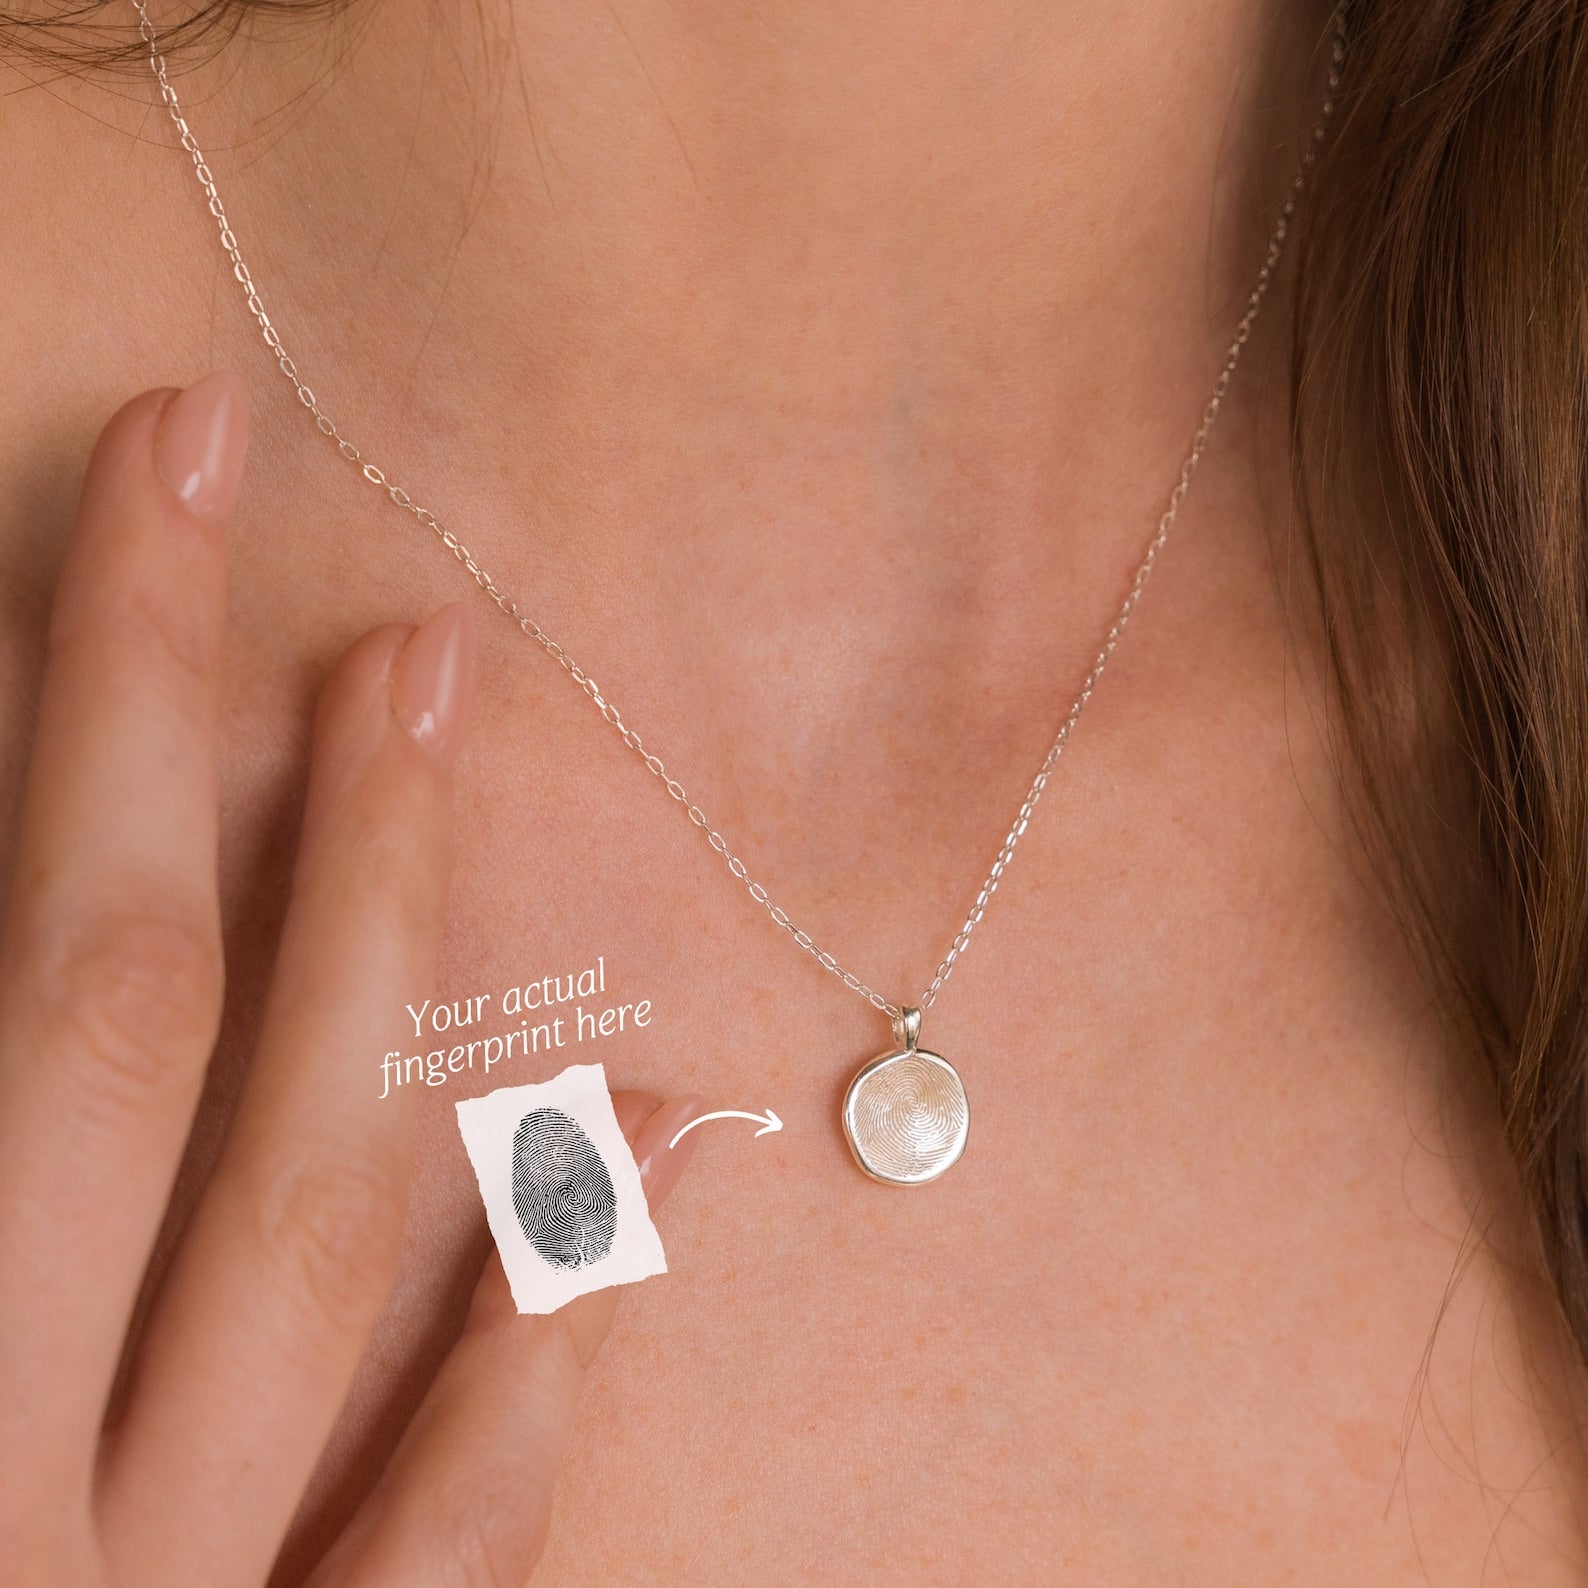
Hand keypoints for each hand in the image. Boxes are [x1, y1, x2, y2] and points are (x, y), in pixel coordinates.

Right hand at [0, 372, 698, 1585]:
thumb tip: (35, 1002)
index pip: (17, 976)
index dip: (71, 687)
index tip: (159, 486)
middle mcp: (12, 1498)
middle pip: (122, 1033)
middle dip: (211, 767)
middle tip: (349, 578)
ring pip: (310, 1224)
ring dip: (395, 955)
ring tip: (447, 726)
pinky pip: (454, 1534)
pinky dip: (550, 1339)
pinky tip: (654, 1160)